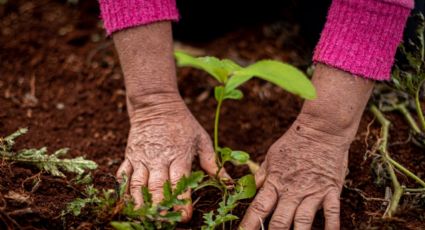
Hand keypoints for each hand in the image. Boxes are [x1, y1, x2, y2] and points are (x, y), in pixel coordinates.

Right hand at [116, 97, 226, 221]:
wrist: (156, 104)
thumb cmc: (182, 123)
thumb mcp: (202, 140)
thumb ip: (213, 164)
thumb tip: (229, 183)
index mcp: (179, 156)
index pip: (180, 183)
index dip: (182, 202)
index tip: (185, 218)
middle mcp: (159, 159)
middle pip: (157, 188)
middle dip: (160, 208)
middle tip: (163, 223)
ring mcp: (142, 158)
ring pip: (137, 185)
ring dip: (139, 204)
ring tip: (144, 218)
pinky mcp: (129, 156)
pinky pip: (123, 175)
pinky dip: (122, 190)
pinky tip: (125, 204)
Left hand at [240, 119, 348, 228]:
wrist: (321, 130)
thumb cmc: (295, 142)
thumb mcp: (272, 155)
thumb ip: (263, 174)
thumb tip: (252, 187)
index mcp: (275, 182)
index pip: (258, 208)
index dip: (249, 225)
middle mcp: (292, 191)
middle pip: (279, 221)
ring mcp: (313, 192)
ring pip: (303, 222)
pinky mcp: (331, 191)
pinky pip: (332, 213)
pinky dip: (331, 227)